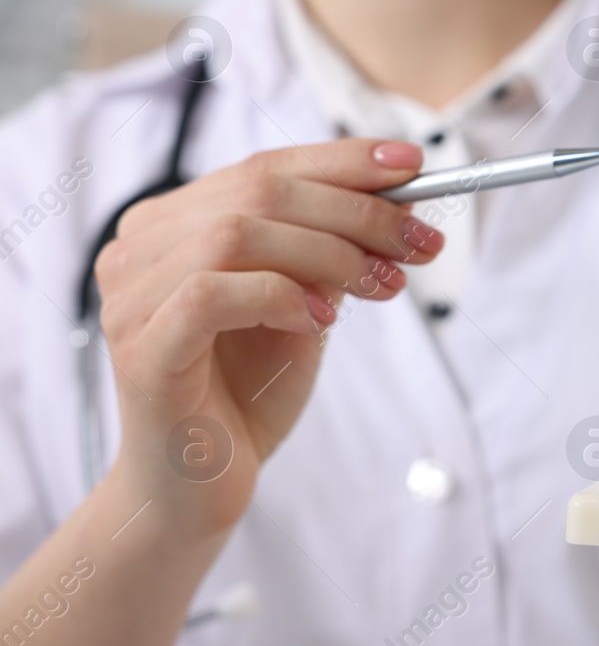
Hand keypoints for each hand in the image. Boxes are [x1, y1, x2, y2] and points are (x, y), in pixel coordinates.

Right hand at [93, 139, 441, 534]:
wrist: (201, 485)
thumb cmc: (250, 392)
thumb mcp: (307, 304)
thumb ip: (333, 249)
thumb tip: (402, 197)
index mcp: (174, 223)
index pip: (264, 166)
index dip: (342, 160)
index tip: (416, 164)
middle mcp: (139, 248)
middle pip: (258, 192)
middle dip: (356, 212)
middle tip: (421, 245)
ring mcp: (131, 296)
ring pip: (237, 234)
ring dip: (329, 254)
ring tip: (384, 288)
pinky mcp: (141, 348)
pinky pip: (211, 294)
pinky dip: (279, 296)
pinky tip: (320, 321)